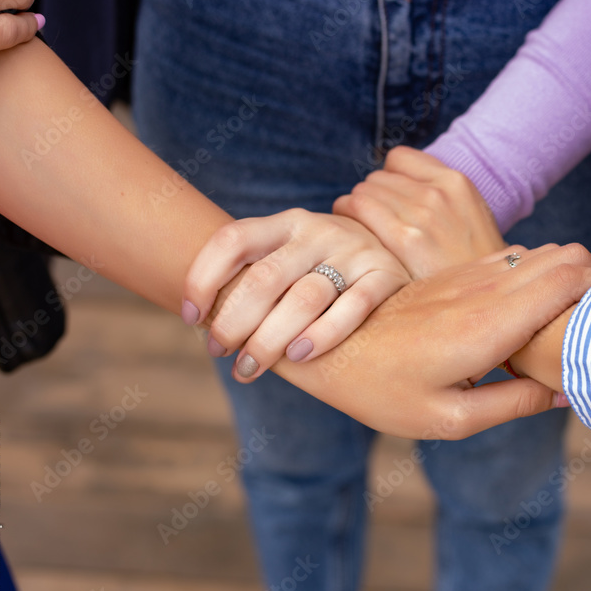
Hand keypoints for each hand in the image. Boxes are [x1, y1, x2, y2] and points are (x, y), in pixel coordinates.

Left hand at [183, 208, 410, 382]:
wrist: (401, 254)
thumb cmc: (326, 270)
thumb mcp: (292, 257)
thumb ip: (257, 276)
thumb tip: (199, 320)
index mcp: (286, 223)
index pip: (233, 240)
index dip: (203, 277)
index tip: (190, 317)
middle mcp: (319, 231)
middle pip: (265, 277)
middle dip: (234, 321)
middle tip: (219, 352)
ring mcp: (355, 251)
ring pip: (305, 298)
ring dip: (270, 339)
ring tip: (249, 368)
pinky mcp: (387, 275)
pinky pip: (353, 308)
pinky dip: (323, 334)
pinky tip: (299, 356)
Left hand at [304, 244, 590, 439]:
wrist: (325, 347)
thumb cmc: (381, 390)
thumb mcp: (449, 419)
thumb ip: (514, 404)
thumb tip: (563, 393)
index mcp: (489, 324)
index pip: (569, 276)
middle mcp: (483, 289)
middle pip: (563, 256)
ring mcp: (467, 277)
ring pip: (539, 253)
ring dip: (568, 276)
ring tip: (577, 318)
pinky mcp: (453, 276)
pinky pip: (511, 261)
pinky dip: (538, 277)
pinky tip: (535, 311)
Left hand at [333, 146, 505, 278]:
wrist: (487, 301)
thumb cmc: (473, 266)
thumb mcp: (471, 218)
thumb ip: (440, 197)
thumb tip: (402, 188)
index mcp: (456, 182)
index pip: (399, 158)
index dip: (388, 180)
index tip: (387, 203)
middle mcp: (438, 192)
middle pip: (377, 178)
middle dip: (370, 201)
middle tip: (371, 228)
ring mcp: (421, 214)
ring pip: (362, 191)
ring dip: (355, 212)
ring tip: (361, 236)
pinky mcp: (403, 238)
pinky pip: (354, 208)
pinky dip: (346, 218)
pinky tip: (353, 240)